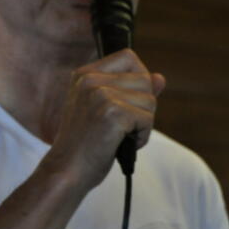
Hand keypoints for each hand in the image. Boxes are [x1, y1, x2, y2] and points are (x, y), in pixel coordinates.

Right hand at [40, 49, 165, 190]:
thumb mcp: (105, 110)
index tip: (129, 101)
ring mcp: (101, 95)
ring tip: (120, 136)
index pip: (128, 57)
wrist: (67, 171)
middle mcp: (91, 80)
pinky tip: (122, 145)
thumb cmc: (86, 144)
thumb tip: (160, 78)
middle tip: (121, 126)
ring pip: (150, 100)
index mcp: (84, 74)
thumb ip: (131, 90)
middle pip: (144, 79)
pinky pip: (147, 119)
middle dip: (143, 106)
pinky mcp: (112, 113)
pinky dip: (141, 137)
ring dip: (143, 124)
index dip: (139, 77)